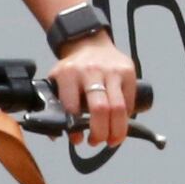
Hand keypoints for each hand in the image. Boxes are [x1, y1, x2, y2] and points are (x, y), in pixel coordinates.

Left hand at [49, 34, 141, 158]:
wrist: (89, 42)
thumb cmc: (72, 69)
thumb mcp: (56, 81)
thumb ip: (55, 105)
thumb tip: (55, 134)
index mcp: (68, 74)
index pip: (72, 107)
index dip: (75, 129)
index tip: (77, 139)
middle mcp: (91, 71)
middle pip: (101, 109)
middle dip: (100, 133)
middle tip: (96, 141)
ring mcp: (112, 71)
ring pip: (119, 108)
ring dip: (117, 131)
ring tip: (112, 141)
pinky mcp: (128, 72)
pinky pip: (129, 102)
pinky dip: (126, 118)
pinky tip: (119, 123)